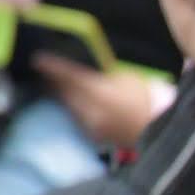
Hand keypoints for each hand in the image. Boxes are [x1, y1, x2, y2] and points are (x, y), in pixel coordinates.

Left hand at [31, 55, 157, 147]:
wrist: (157, 128)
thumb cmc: (144, 98)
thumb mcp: (125, 77)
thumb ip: (100, 74)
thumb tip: (80, 70)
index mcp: (100, 92)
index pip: (69, 76)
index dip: (52, 67)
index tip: (38, 59)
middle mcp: (90, 110)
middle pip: (63, 92)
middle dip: (53, 81)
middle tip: (44, 70)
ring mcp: (90, 125)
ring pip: (67, 105)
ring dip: (61, 94)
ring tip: (55, 84)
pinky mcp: (91, 134)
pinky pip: (75, 117)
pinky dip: (71, 107)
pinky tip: (72, 101)